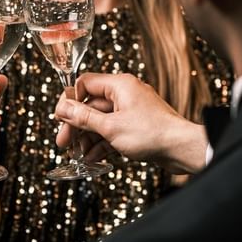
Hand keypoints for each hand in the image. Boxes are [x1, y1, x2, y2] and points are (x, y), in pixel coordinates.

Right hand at [55, 73, 207, 173]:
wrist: (182, 149)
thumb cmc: (152, 133)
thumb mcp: (111, 127)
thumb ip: (84, 117)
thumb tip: (63, 108)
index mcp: (119, 85)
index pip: (85, 83)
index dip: (70, 100)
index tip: (60, 117)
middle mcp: (125, 94)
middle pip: (91, 105)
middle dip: (76, 125)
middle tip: (63, 142)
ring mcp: (131, 110)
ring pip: (101, 120)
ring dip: (88, 137)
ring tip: (78, 155)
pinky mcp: (136, 125)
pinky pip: (112, 130)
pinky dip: (102, 142)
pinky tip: (93, 158)